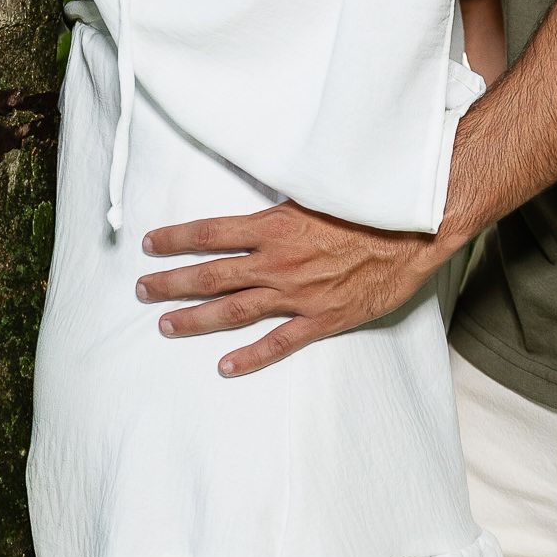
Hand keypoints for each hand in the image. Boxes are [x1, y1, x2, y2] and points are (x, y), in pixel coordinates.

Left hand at [136, 203, 451, 375]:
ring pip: (234, 310)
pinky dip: (251, 357)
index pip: (211, 232)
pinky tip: (225, 367)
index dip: (176, 239)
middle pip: (211, 275)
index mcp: (274, 225)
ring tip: (164, 325)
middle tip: (141, 289)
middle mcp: (278, 262)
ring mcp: (298, 294)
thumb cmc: (370, 205)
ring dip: (195, 319)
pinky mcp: (322, 319)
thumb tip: (258, 195)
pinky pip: (278, 342)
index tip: (148, 244)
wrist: (415, 231)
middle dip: (171, 282)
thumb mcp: (319, 190)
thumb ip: (284, 200)